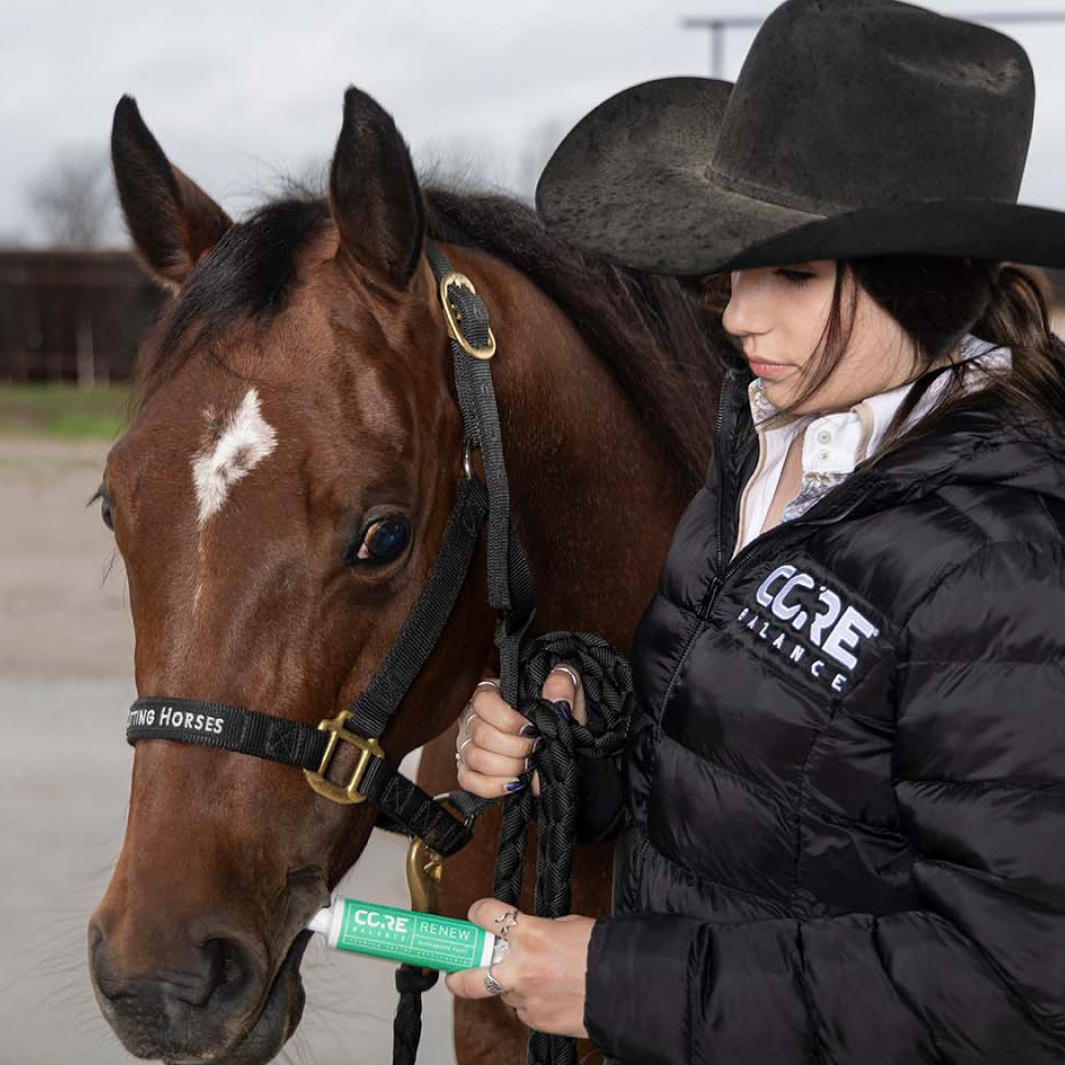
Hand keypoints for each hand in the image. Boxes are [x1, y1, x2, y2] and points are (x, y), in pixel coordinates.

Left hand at [445, 898, 594, 1037]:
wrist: (625, 987)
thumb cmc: (602, 951)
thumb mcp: (566, 924)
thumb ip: (538, 929)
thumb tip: (527, 935)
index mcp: (529, 935)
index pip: (485, 915)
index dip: (478, 912)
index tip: (477, 915)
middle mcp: (521, 968)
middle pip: (468, 977)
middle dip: (456, 976)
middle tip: (454, 972)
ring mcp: (527, 999)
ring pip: (504, 994)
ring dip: (512, 986)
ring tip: (536, 979)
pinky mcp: (538, 1022)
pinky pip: (524, 1011)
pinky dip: (531, 1003)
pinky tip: (549, 995)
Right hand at [456, 664, 586, 797]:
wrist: (559, 746)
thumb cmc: (556, 717)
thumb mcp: (568, 697)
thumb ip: (564, 685)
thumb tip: (555, 688)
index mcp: (491, 694)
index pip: (483, 701)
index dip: (506, 719)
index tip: (531, 729)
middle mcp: (473, 718)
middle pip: (480, 734)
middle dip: (513, 747)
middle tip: (535, 749)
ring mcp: (467, 745)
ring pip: (474, 758)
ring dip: (507, 766)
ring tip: (529, 766)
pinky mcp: (468, 770)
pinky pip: (468, 781)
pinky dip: (492, 785)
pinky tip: (514, 784)